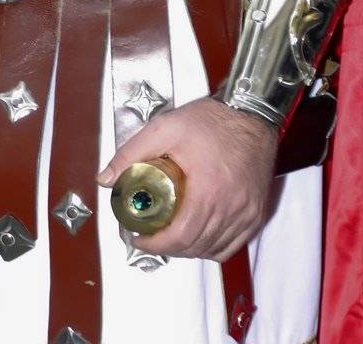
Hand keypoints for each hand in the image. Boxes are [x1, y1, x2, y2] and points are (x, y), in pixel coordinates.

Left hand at [98, 95, 276, 261]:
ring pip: (215, 249)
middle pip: (196, 246)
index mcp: (207, 191)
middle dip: (168, 247)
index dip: (156, 244)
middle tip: (150, 235)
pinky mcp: (256, 213)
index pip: (180, 236)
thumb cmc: (209, 121)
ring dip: (190, 249)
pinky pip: (234, 244)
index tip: (139, 238)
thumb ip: (131, 153)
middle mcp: (231, 208)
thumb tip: (106, 179)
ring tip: (170, 234)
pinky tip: (198, 235)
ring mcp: (247, 214)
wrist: (250, 114)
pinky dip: (213, 246)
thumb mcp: (164, 128)